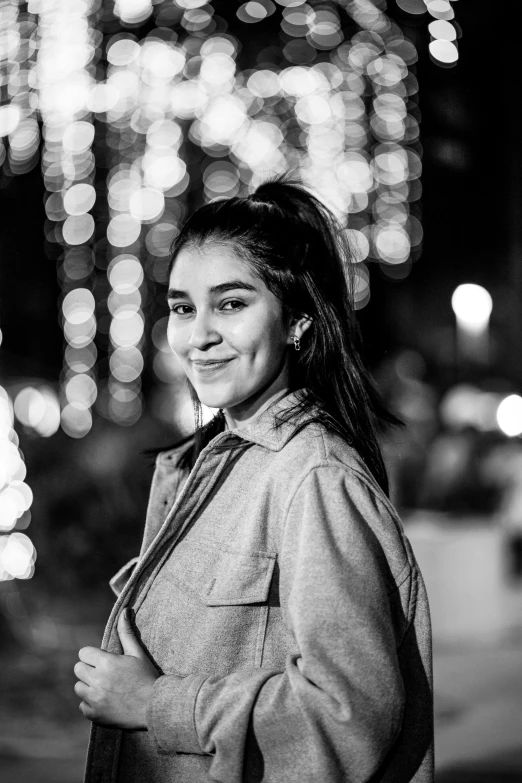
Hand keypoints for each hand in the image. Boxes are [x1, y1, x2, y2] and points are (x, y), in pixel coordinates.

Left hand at [74, 608, 159, 729]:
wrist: (154, 706)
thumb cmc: (146, 677)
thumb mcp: (137, 653)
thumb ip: (126, 632)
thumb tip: (124, 611)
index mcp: (107, 663)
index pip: (83, 653)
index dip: (93, 655)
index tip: (103, 660)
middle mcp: (98, 680)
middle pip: (78, 669)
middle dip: (89, 669)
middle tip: (104, 674)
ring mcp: (95, 699)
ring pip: (78, 688)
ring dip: (88, 686)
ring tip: (104, 687)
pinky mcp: (95, 715)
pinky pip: (82, 706)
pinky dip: (91, 704)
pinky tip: (105, 701)